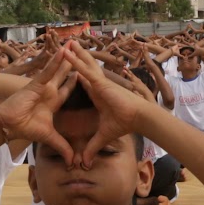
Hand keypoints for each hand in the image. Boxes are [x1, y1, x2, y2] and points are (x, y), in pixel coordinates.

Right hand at [0, 51, 77, 164]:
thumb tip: (72, 161)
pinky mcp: (36, 84)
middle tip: (84, 51)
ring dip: (66, 57)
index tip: (89, 73)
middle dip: (74, 63)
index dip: (78, 81)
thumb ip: (62, 147)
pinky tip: (63, 52)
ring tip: (75, 44)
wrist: (10, 126)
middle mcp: (49, 91)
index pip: (69, 88)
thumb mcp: (49, 137)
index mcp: (53, 101)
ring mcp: (43, 86)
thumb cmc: (25, 128)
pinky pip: (48, 71)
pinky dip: (55, 62)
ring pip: (57, 69)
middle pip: (65, 74)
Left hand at [63, 43, 152, 167]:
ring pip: (84, 65)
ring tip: (66, 41)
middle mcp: (98, 85)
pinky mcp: (100, 82)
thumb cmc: (124, 123)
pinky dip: (76, 61)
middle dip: (75, 58)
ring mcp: (99, 82)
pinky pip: (84, 70)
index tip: (68, 66)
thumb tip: (85, 163)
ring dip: (74, 54)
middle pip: (83, 68)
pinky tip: (68, 53)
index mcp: (97, 94)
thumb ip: (92, 147)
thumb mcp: (102, 136)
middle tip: (66, 46)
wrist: (137, 118)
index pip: (83, 81)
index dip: (75, 73)